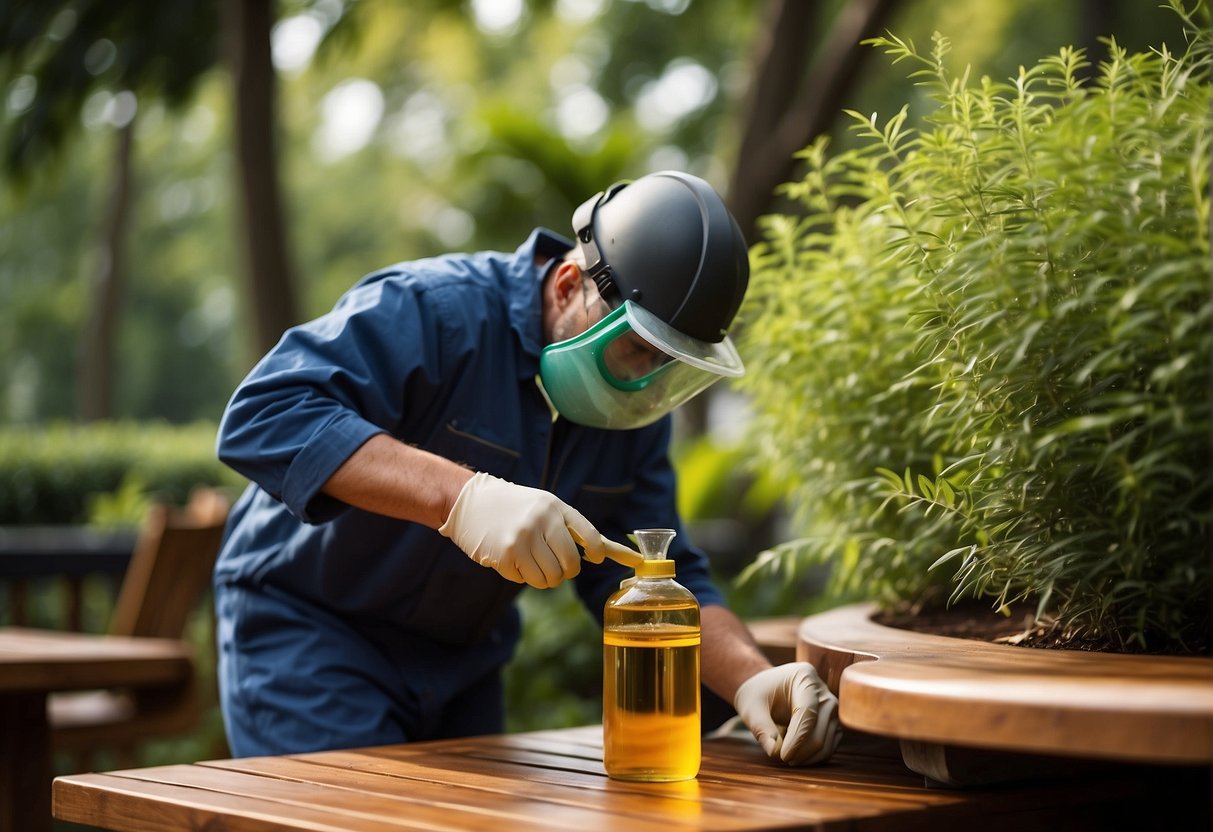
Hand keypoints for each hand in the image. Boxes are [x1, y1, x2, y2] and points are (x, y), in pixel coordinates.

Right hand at [439, 472, 608, 587]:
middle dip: (566, 572)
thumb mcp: (541, 505)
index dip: (596, 551)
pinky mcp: (504, 556)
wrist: (467, 500)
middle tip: (558, 568)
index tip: (595, 558)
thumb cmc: (511, 506)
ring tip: (532, 563)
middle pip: (570, 564)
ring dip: (544, 578)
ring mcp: (522, 540)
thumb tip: (609, 551)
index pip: (588, 534)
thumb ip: (567, 526)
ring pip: (549, 578)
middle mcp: (540, 521)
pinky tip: (511, 559)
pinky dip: (521, 575)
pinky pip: (525, 580)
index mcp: (553, 506)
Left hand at [733, 662, 841, 765]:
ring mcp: (831, 707)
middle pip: (820, 728)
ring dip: (807, 756)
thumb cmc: (757, 694)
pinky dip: (814, 757)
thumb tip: (774, 751)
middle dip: (801, 750)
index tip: (783, 755)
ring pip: (827, 740)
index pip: (807, 712)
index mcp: (804, 676)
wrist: (766, 689)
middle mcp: (823, 690)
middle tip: (781, 758)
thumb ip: (761, 728)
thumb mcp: (750, 707)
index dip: (796, 738)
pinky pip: (829, 746)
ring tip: (786, 758)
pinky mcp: (832, 722)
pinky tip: (796, 757)